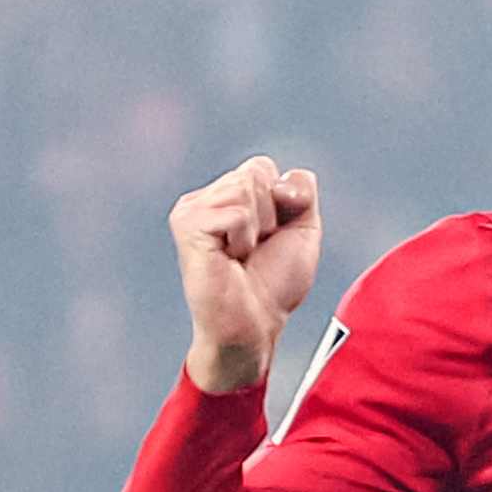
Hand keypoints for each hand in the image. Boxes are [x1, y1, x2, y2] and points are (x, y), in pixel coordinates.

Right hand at [172, 155, 323, 398]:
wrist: (255, 324)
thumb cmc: (273, 285)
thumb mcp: (303, 231)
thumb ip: (302, 193)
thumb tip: (285, 179)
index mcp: (228, 196)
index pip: (264, 167)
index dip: (283, 201)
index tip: (271, 238)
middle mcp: (206, 198)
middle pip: (256, 171)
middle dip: (271, 214)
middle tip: (254, 249)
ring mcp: (192, 209)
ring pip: (246, 186)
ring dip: (258, 228)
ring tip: (241, 255)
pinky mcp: (188, 224)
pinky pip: (237, 212)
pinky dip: (245, 238)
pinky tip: (230, 259)